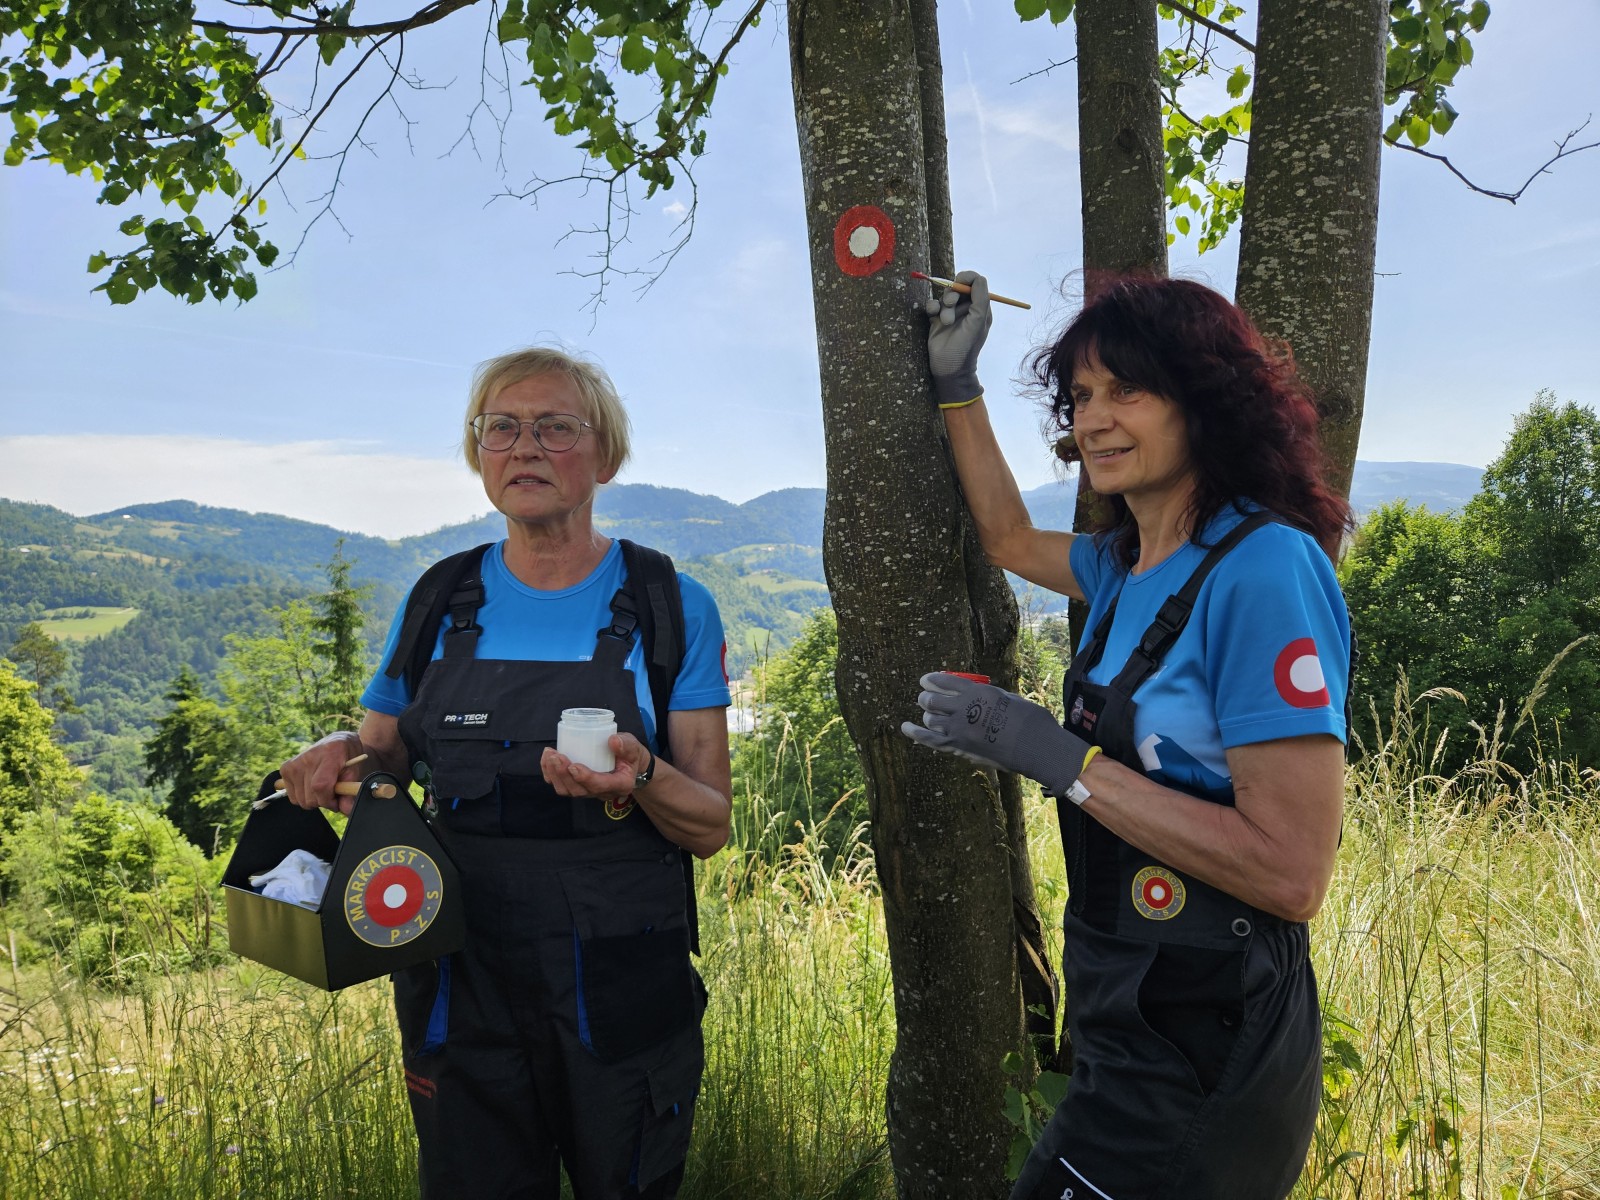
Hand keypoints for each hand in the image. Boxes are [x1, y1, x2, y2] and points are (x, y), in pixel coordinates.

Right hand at [279, 731, 366, 816]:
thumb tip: (346, 810)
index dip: (328, 800)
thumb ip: (350, 792)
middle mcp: (308, 758)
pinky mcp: (285, 769)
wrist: (337, 742)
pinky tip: (311, 785)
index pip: (320, 786)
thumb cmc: (348, 757)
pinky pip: (292, 797)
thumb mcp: (355, 772)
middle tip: (332, 792)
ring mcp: (294, 763)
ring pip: (300, 800)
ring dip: (313, 800)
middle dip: (323, 801)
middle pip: (309, 797)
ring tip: (323, 787)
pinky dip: (303, 796)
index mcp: (329, 754)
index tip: (337, 801)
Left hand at [541, 732, 649, 805]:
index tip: (573, 766)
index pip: (600, 786)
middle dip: (564, 775)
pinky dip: (550, 774)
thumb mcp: (633, 747)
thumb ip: (626, 744)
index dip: (585, 778)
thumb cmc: (629, 754)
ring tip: (549, 755)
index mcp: (620, 784)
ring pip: (567, 791)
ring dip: (555, 775)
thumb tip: (612, 740)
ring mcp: (588, 791)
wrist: (626, 762)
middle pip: (579, 791)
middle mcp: (603, 792)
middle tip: (556, 756)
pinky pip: (561, 785)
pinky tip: (546, 759)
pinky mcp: (578, 786)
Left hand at [901, 672, 1090, 795]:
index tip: (926, 680)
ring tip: (929, 714)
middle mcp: (964, 709)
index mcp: (978, 692)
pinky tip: (905, 727)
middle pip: (932, 700)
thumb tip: (975, 695)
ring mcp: (960, 730)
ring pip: (930, 719)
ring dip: (928, 715)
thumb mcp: (1009, 698)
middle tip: (926, 699)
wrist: (1037, 748)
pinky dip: (914, 733)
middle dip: (927, 697)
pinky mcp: (959, 748)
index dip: (931, 680)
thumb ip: (987, 696)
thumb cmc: (1030, 720)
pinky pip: (930, 740)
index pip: (944, 681)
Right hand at [924, 270, 991, 408]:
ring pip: (944, 296)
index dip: (967, 278)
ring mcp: (951, 313)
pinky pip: (932, 304)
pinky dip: (932, 307)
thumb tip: (976, 277)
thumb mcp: (978, 320)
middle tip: (951, 304)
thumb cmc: (967, 345)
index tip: (959, 281)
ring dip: (943, 306)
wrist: (949, 367)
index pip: (976, 282)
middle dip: (952, 294)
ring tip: (945, 321)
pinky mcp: (936, 319)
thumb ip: (981, 297)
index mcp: (980, 307)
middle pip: (958, 287)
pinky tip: (933, 316)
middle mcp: (966, 308)